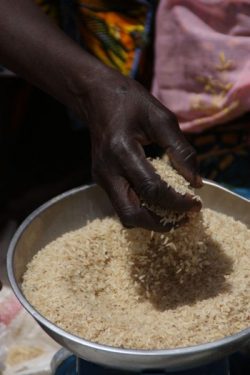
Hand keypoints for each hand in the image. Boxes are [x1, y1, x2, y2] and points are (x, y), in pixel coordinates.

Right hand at [78, 69, 201, 231]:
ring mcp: (100, 178)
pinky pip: (121, 204)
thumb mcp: (161, 119)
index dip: (177, 202)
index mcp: (121, 151)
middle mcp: (107, 171)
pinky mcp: (100, 180)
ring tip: (173, 213)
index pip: (152, 190)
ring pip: (125, 214)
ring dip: (150, 220)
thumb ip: (180, 150)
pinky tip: (157, 201)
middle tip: (184, 218)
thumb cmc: (131, 103)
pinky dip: (141, 209)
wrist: (96, 98)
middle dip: (161, 223)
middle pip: (132, 214)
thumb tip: (195, 182)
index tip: (195, 204)